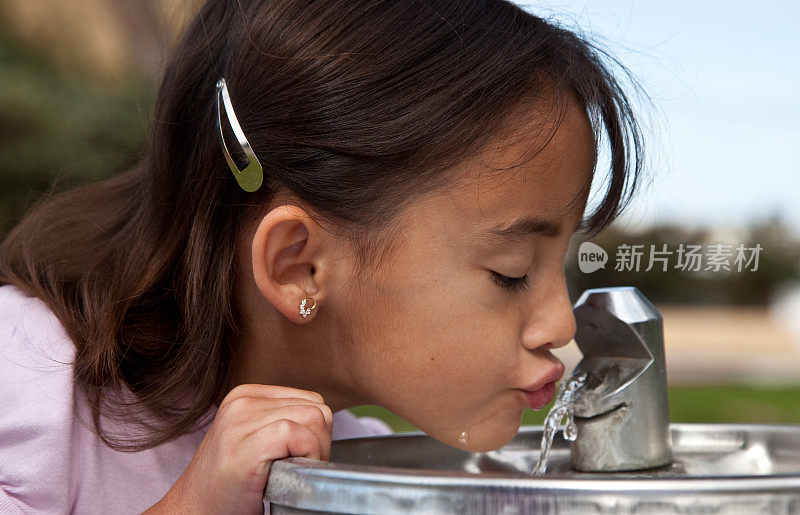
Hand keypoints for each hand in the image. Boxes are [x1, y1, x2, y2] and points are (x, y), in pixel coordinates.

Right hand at [143, 384, 332, 514]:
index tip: (295, 458)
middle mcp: (243, 400)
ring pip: (314, 420)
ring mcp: (240, 420)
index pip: (312, 400)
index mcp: (248, 395)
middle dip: (319, 444)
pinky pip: (298, 437)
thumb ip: (284, 420)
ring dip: (313, 453)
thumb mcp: (256, 439)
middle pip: (318, 409)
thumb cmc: (231, 485)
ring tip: (286, 472)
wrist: (192, 511)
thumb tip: (324, 422)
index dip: (316, 435)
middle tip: (294, 469)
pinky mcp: (243, 445)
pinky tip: (281, 476)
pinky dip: (304, 458)